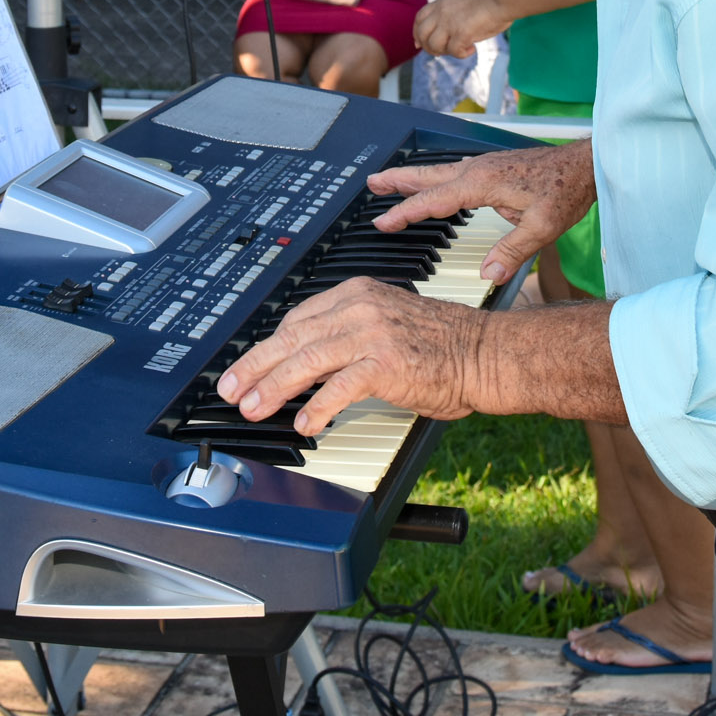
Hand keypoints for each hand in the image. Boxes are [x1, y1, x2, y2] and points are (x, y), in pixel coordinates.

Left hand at [216, 277, 484, 435]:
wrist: (485, 353)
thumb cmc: (444, 345)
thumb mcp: (388, 323)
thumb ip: (350, 333)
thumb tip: (310, 361)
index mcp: (357, 293)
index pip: (297, 319)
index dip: (267, 346)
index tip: (248, 366)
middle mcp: (359, 306)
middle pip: (292, 336)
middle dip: (254, 365)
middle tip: (231, 388)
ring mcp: (372, 333)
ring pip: (306, 359)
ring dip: (274, 387)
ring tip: (253, 408)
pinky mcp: (385, 363)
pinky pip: (339, 386)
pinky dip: (317, 406)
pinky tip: (304, 423)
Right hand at [365, 142, 595, 286]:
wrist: (585, 165)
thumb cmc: (566, 191)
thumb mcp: (542, 228)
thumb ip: (512, 251)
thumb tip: (487, 274)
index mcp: (482, 183)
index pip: (434, 200)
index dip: (406, 213)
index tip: (383, 222)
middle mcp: (478, 170)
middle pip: (428, 175)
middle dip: (398, 180)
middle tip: (371, 182)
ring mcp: (484, 166)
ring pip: (439, 171)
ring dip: (413, 176)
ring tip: (389, 180)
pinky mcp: (493, 168)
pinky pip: (453, 172)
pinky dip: (434, 177)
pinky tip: (435, 184)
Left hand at [414, 0, 511, 56]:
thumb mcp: (465, 1)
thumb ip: (455, 13)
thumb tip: (453, 33)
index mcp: (443, 1)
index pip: (420, 17)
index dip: (417, 32)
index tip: (419, 43)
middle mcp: (442, 11)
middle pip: (422, 33)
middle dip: (428, 47)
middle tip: (441, 53)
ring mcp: (450, 22)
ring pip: (434, 45)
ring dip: (445, 52)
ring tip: (460, 49)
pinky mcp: (461, 32)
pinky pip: (454, 51)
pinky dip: (462, 54)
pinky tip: (472, 49)